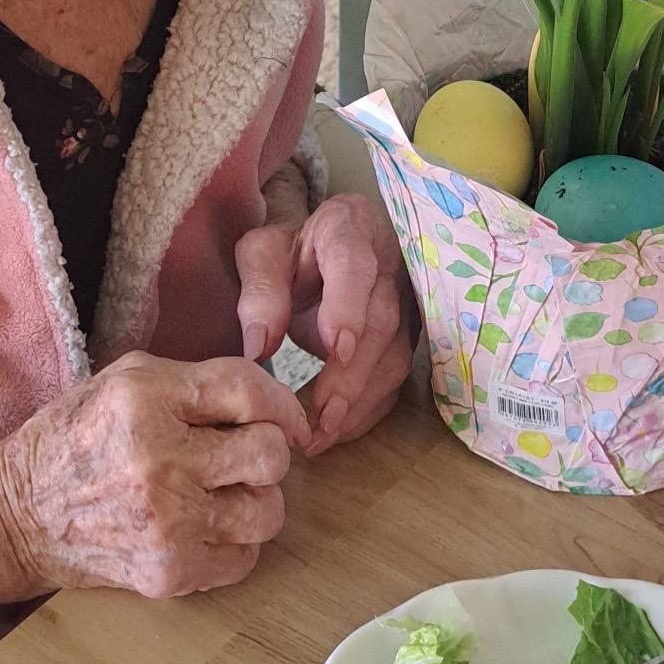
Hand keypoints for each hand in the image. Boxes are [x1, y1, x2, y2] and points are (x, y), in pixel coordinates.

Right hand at [0, 354, 307, 608]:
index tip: (288, 419)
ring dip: (254, 501)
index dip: (282, 404)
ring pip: (267, 511)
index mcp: (145, 399)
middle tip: (241, 457)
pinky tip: (200, 527)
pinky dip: (233, 543)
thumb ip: (193, 383)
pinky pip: (244, 558)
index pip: (247, 390)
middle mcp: (159, 458)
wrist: (15, 516)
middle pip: (269, 455)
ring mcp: (166, 521)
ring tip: (221, 495)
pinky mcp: (169, 570)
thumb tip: (270, 400)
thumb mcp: (120, 382)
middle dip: (266, 453)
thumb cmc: (72, 442)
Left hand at [235, 192, 412, 455]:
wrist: (329, 248)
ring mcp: (407, 301)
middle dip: (352, 373)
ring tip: (323, 433)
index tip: (336, 348)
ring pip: (396, 354)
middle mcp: (388, 264)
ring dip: (361, 399)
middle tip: (321, 415)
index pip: (354, 262)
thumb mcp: (263, 255)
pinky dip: (369, 408)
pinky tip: (338, 429)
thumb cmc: (293, 251)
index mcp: (347, 229)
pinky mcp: (408, 334)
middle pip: (381, 320)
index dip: (349, 305)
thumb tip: (255, 348)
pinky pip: (397, 375)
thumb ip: (259, 292)